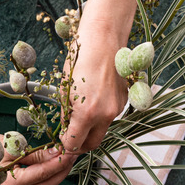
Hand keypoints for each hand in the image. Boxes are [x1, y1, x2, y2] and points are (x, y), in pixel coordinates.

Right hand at [0, 144, 76, 184]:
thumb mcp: (14, 147)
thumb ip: (37, 154)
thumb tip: (58, 153)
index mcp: (9, 183)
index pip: (43, 174)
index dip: (60, 162)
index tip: (70, 152)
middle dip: (61, 171)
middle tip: (69, 156)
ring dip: (54, 183)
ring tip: (58, 166)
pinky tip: (46, 176)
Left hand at [60, 22, 128, 155]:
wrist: (103, 38)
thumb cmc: (80, 59)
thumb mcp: (65, 90)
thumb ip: (66, 114)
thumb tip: (65, 130)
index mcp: (86, 114)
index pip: (73, 144)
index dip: (64, 146)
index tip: (60, 142)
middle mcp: (105, 115)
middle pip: (92, 144)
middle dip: (79, 145)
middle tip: (69, 138)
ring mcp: (117, 108)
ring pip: (102, 130)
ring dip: (90, 129)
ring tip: (80, 114)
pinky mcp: (124, 101)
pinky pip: (110, 116)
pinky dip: (101, 115)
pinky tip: (94, 99)